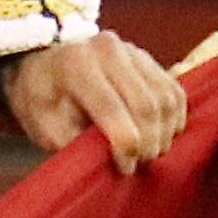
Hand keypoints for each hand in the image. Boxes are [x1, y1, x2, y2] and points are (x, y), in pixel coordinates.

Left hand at [0, 33, 186, 175]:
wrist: (46, 64)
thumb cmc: (41, 97)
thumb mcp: (42, 123)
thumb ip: (72, 141)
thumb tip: (106, 160)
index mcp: (75, 64)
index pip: (110, 107)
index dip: (124, 145)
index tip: (124, 167)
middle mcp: (108, 49)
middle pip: (146, 105)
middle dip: (148, 143)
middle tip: (138, 164)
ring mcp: (133, 51)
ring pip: (166, 99)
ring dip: (164, 134)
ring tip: (148, 153)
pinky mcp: (149, 59)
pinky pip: (175, 92)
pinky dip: (174, 119)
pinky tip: (160, 136)